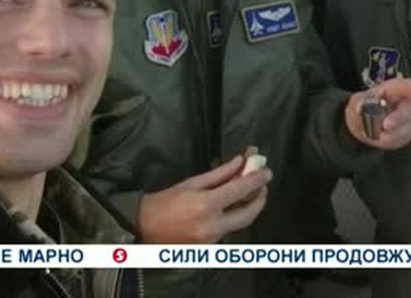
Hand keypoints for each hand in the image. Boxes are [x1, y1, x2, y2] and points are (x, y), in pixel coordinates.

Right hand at [137, 155, 270, 242]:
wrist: (144, 227)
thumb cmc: (165, 201)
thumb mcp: (192, 182)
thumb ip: (220, 174)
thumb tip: (240, 162)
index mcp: (207, 205)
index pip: (241, 190)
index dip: (257, 179)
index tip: (267, 170)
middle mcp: (213, 224)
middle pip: (249, 213)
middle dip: (260, 197)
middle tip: (262, 184)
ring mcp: (213, 239)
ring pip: (241, 223)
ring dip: (250, 207)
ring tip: (251, 192)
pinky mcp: (210, 247)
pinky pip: (229, 229)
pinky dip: (235, 216)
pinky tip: (234, 206)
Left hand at [344, 78, 410, 149]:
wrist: (360, 126)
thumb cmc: (362, 108)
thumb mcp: (356, 101)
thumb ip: (359, 102)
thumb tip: (360, 106)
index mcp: (393, 90)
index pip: (409, 86)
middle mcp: (403, 104)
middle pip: (409, 108)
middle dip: (398, 118)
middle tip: (386, 125)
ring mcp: (406, 119)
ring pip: (407, 127)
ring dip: (393, 134)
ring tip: (379, 136)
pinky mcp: (405, 133)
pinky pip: (403, 138)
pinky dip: (391, 141)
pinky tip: (381, 139)